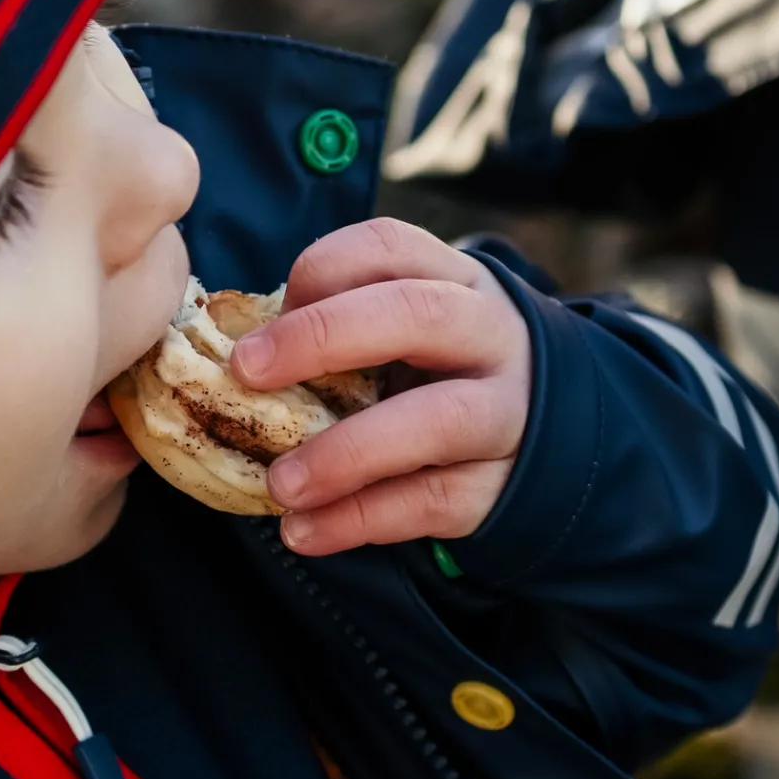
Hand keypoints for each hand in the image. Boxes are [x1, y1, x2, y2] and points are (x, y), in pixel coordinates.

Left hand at [229, 218, 532, 555]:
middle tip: (246, 372)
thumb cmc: (434, 373)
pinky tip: (305, 531)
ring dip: (348, 452)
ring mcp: (506, 410)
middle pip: (418, 314)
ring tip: (281, 484)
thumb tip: (238, 358)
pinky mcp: (500, 485)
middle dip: (324, 337)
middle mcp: (488, 335)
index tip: (267, 314)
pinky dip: (361, 519)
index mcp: (451, 282)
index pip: (389, 247)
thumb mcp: (398, 332)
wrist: (539, 437)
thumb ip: (337, 329)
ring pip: (439, 419)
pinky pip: (433, 500)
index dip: (321, 270)